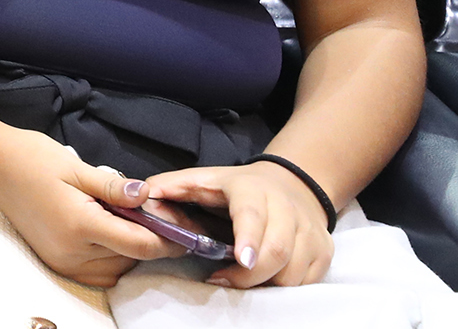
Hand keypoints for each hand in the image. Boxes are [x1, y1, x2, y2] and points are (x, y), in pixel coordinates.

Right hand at [0, 126, 177, 286]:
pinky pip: (99, 273)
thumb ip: (115, 187)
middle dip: (150, 240)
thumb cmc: (32, 158)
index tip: (185, 227)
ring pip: (118, 269)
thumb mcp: (76, 166)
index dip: (168, 238)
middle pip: (131, 259)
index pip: (140, 244)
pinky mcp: (57, 263)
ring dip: (131, 251)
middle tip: (155, 214)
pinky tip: (110, 235)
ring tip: (129, 220)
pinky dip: (113, 259)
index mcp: (79, 225)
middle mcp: (71, 251)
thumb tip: (148, 196)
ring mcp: (63, 261)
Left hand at [141, 160, 333, 287]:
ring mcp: (310, 231)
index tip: (240, 261)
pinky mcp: (324, 250)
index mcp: (253, 189)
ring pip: (295, 271)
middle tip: (223, 282)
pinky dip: (286, 288)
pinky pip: (309, 280)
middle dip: (251, 276)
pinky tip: (265, 283)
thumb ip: (173, 185)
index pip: (254, 215)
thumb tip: (144, 194)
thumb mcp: (204, 179)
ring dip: (267, 285)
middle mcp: (287, 208)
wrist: (292, 185)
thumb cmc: (237, 188)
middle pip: (278, 250)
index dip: (249, 239)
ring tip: (241, 282)